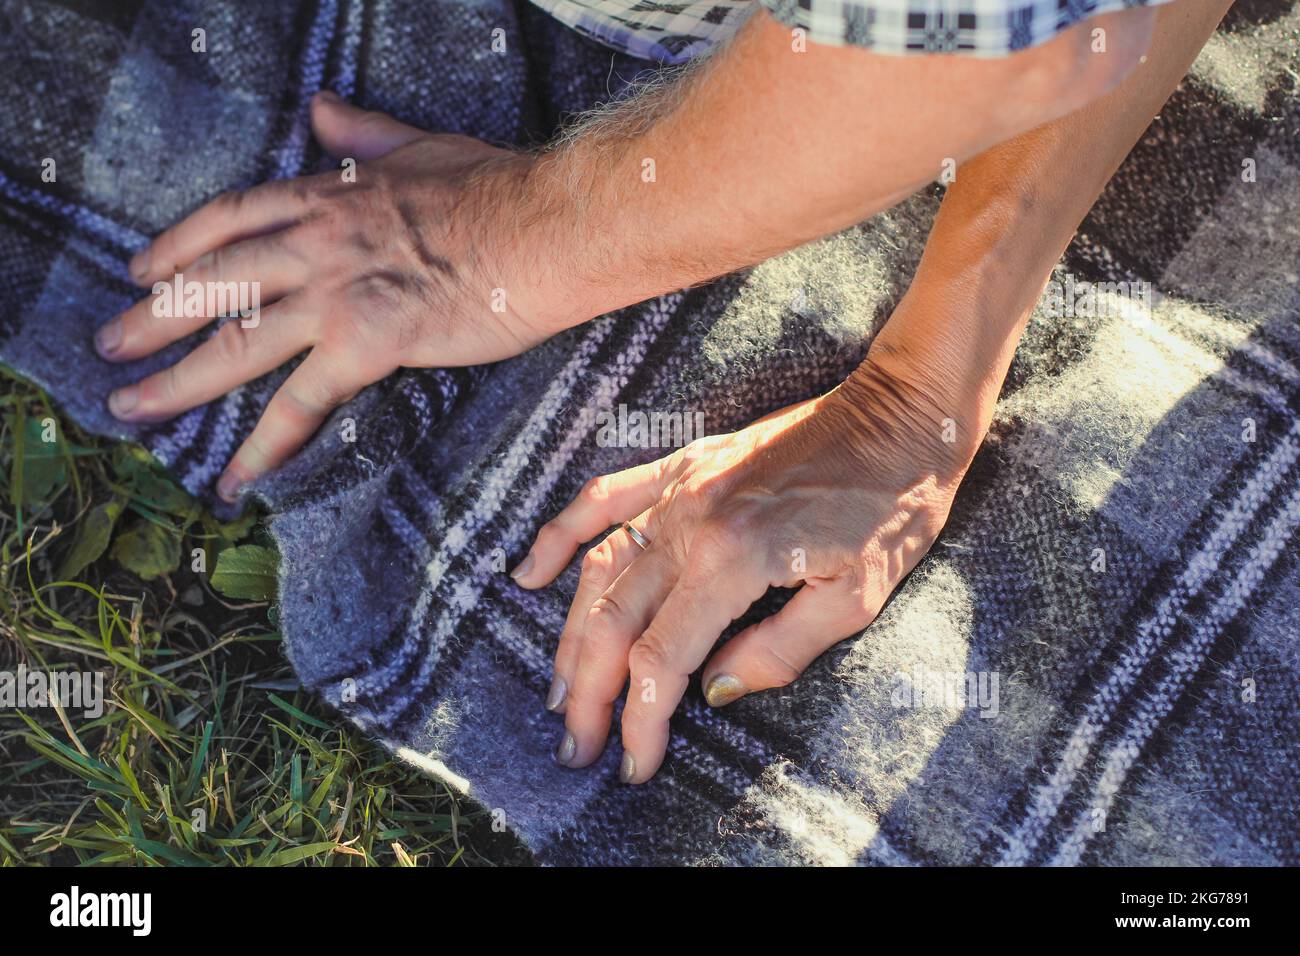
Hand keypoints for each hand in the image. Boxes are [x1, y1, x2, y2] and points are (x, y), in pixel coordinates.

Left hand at [98, 92, 551, 500]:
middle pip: (212, 281)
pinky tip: (234, 475)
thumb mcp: (420, 145)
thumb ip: (364, 132)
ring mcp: (336, 295)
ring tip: (131, 408)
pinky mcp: (367, 344)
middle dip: (152, 316)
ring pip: (235, 342)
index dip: (177, 244)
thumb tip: (324, 109)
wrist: (545, 227)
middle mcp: (316, 244)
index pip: (230, 217)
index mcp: (328, 196)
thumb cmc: (498, 188)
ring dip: (176, 380)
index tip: (142, 267)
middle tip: (108, 347)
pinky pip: (301, 403)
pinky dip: (263, 444)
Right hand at [512, 355, 976, 782]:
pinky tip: (530, 573)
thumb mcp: (856, 597)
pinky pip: (603, 498)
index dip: (640, 720)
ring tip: (557, 688)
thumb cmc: (891, 506)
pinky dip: (561, 536)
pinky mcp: (683, 465)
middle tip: (576, 744)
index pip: (662, 658)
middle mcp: (690, 523)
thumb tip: (716, 689)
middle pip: (615, 621)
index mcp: (733, 560)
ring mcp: (679, 488)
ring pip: (599, 570)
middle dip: (589, 692)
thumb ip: (780, 649)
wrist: (901, 416)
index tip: (634, 763)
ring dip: (571, 635)